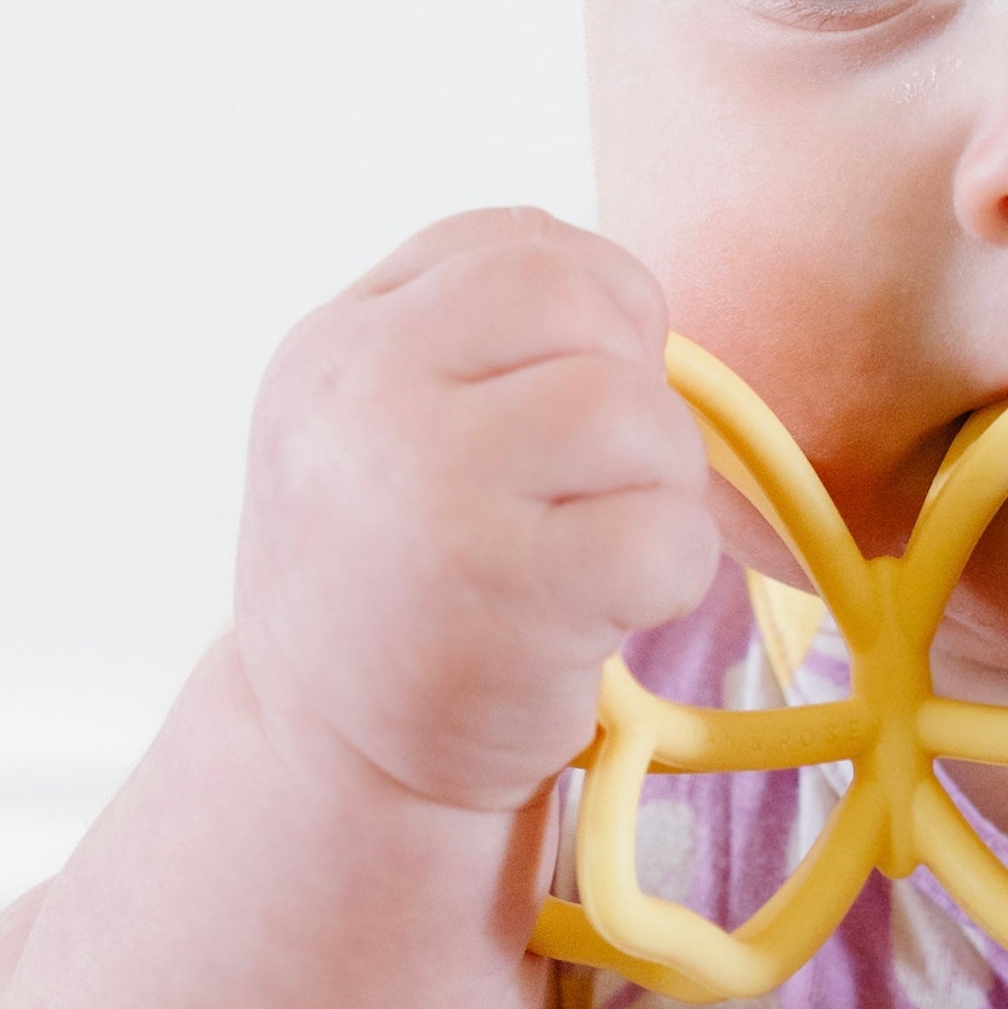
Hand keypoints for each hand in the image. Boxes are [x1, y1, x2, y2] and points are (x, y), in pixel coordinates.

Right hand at [233, 209, 716, 812]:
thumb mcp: (383, 429)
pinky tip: (607, 613)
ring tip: (599, 550)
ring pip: (635, 413)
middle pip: (580, 302)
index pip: (516, 242)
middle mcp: (363, 399)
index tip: (574, 402)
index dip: (595, 309)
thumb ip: (480, 341)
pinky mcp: (505, 595)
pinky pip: (668, 534)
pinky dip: (674, 575)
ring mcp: (427, 492)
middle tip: (602, 480)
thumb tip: (637, 309)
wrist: (333, 766)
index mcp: (340, 343)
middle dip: (634, 384)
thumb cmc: (398, 586)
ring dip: (661, 486)